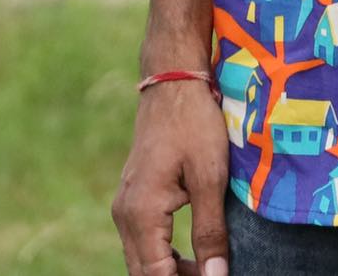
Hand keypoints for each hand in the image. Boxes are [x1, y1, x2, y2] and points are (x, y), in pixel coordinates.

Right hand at [112, 78, 231, 275]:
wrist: (173, 81)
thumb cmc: (194, 123)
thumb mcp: (210, 176)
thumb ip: (210, 231)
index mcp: (141, 214)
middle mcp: (125, 215)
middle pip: (144, 274)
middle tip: (213, 275)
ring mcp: (125, 205)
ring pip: (141, 260)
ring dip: (169, 272)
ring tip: (206, 270)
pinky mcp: (132, 197)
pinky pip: (142, 242)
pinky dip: (162, 256)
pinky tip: (189, 257)